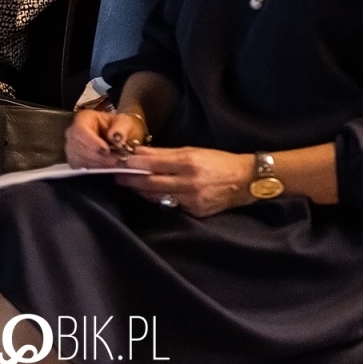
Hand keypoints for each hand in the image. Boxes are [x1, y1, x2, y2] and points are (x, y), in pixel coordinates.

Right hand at [66, 108, 146, 168]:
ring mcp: (72, 147)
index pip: (80, 130)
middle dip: (97, 157)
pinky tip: (108, 168)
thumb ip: (122, 128)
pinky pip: (80, 168)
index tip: (106, 150)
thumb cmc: (121, 127)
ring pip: (78, 159)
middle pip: (77, 147)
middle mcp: (74, 133)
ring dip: (97, 164)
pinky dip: (95, 169)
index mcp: (84, 118)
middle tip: (115, 161)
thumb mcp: (126, 122)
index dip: (91, 142)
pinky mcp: (75, 160)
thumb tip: (116, 137)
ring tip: (114, 164)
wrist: (121, 137)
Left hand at [117, 147, 255, 216]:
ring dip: (141, 191)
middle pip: (150, 183)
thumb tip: (140, 153)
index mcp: (189, 163)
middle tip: (116, 176)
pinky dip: (159, 199)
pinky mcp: (194, 212)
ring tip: (130, 185)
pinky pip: (170, 205)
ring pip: (156, 197)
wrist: (245, 181)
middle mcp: (189, 182)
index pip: (153, 164)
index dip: (134, 164)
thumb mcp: (195, 151)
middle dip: (131, 180)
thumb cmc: (220, 161)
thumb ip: (166, 154)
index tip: (120, 162)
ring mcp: (191, 199)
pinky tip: (152, 194)